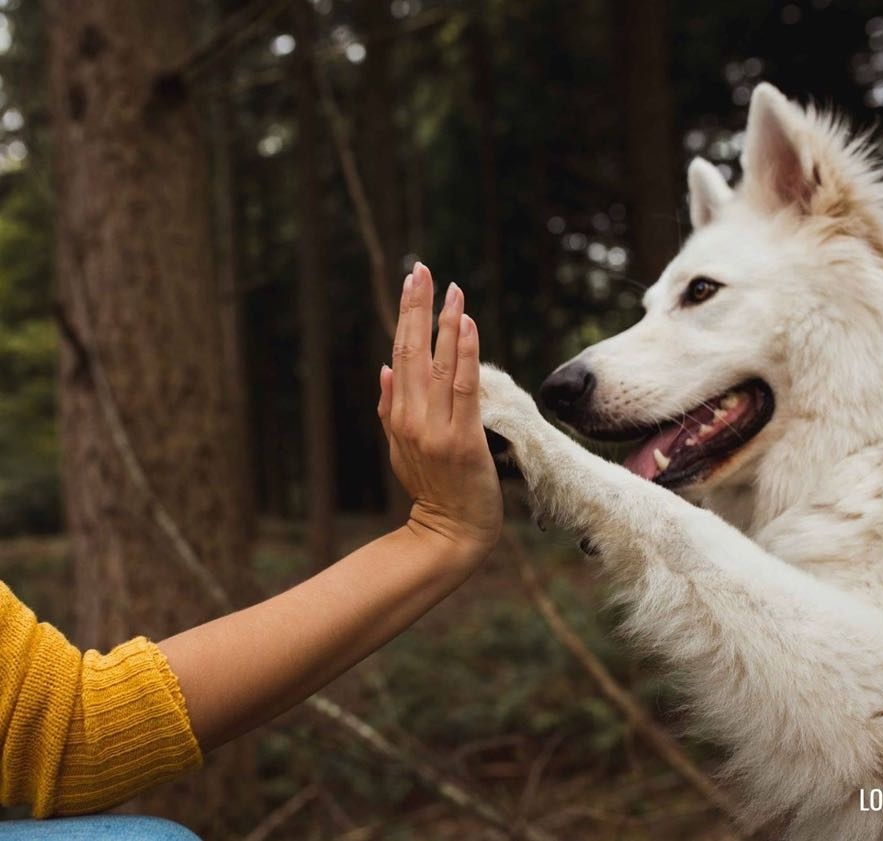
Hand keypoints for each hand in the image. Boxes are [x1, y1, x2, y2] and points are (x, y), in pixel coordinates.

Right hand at [378, 262, 502, 563]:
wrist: (449, 533)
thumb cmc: (431, 489)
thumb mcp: (401, 448)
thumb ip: (391, 407)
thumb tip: (384, 368)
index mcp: (397, 414)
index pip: (401, 354)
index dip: (406, 315)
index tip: (412, 281)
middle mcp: (411, 416)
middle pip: (412, 351)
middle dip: (417, 307)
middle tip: (422, 269)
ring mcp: (435, 428)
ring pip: (438, 364)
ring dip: (444, 323)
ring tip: (451, 288)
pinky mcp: (461, 439)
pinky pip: (464, 388)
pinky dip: (464, 354)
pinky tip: (467, 325)